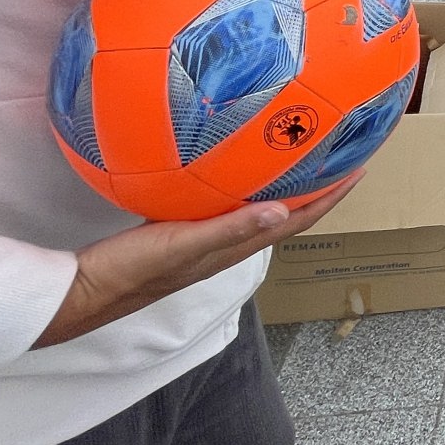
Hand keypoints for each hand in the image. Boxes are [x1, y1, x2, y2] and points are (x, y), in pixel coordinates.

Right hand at [35, 173, 362, 348]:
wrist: (84, 290)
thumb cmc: (133, 271)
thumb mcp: (181, 245)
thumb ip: (229, 229)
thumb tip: (281, 210)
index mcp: (236, 248)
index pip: (298, 220)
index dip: (331, 197)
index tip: (360, 168)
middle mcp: (229, 244)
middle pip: (288, 213)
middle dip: (318, 187)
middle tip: (341, 153)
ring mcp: (207, 239)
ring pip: (260, 209)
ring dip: (286, 186)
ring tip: (303, 155)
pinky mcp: (183, 230)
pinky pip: (227, 204)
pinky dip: (245, 186)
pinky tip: (238, 166)